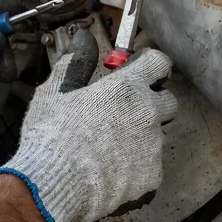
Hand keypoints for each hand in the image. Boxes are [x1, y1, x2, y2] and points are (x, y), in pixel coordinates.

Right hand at [0, 38, 176, 221]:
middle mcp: (147, 113)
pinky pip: (150, 168)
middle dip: (153, 103)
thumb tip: (83, 38)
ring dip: (140, 138)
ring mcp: (153, 146)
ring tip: (108, 150)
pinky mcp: (152, 176)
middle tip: (125, 113)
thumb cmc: (51, 135)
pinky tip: (110, 173)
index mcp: (126, 87)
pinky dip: (135, 169)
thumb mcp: (55, 92)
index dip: (150, 66)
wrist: (55, 183)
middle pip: (169, 101)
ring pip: (156, 137)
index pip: (159, 63)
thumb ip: (75, 63)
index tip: (139, 72)